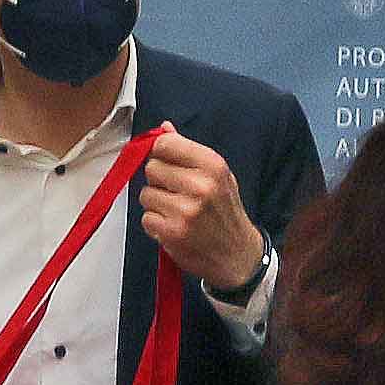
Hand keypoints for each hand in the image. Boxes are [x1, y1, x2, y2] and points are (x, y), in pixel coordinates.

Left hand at [135, 129, 264, 295]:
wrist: (238, 255)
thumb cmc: (226, 213)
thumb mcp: (218, 176)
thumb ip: (188, 152)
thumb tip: (164, 128)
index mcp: (213, 165)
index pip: (165, 144)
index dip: (159, 152)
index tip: (164, 161)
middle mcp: (200, 185)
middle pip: (152, 168)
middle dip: (158, 180)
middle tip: (175, 192)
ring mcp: (185, 210)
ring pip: (145, 194)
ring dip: (155, 203)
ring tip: (176, 211)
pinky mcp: (172, 232)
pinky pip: (146, 218)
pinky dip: (155, 224)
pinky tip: (173, 226)